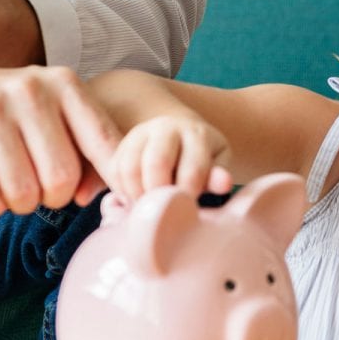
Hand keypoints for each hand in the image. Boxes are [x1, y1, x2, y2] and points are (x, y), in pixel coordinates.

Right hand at [0, 58, 119, 216]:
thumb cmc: (12, 113)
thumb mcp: (56, 116)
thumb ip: (88, 154)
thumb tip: (89, 197)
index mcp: (64, 84)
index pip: (105, 144)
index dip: (114, 180)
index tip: (120, 199)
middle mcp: (30, 89)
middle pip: (61, 179)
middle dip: (53, 197)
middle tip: (39, 187)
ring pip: (22, 193)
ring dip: (18, 204)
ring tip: (11, 183)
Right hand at [100, 115, 232, 202]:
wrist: (179, 135)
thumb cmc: (202, 157)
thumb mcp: (217, 163)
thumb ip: (218, 175)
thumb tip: (224, 184)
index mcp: (196, 133)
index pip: (192, 169)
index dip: (189, 195)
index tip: (187, 210)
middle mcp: (166, 127)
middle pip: (156, 164)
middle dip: (160, 194)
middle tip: (164, 212)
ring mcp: (140, 133)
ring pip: (130, 168)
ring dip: (138, 195)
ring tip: (149, 208)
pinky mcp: (121, 144)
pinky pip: (115, 171)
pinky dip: (123, 191)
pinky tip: (136, 200)